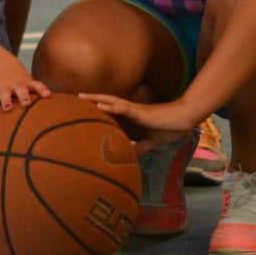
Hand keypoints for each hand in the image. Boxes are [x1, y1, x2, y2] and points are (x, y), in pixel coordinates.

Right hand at [0, 56, 50, 120]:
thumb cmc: (17, 77)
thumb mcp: (27, 82)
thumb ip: (36, 95)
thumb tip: (50, 116)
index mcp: (27, 83)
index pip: (37, 86)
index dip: (43, 90)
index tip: (48, 95)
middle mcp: (16, 85)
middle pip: (22, 91)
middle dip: (25, 98)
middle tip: (27, 103)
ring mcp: (4, 87)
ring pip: (5, 96)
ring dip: (7, 102)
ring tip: (8, 108)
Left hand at [80, 94, 199, 154]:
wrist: (184, 120)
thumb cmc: (169, 128)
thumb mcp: (151, 143)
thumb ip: (140, 148)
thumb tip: (130, 158)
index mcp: (130, 118)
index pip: (109, 113)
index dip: (94, 111)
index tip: (78, 111)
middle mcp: (129, 111)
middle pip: (105, 104)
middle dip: (89, 101)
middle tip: (71, 99)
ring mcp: (134, 110)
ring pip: (111, 102)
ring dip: (96, 99)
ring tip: (80, 97)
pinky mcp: (141, 112)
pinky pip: (124, 108)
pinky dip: (111, 107)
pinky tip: (101, 105)